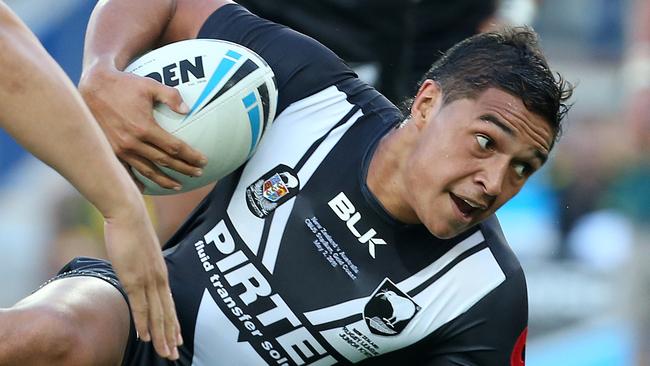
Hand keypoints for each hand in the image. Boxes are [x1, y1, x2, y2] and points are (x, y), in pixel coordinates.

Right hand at [79, 64, 206, 189]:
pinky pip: (125, 172)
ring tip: (178, 185)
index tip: (203, 161)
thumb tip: (187, 110)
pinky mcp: (109, 152)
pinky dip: (136, 182)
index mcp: (144, 128)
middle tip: (198, 174)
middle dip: (184, 169)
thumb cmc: (124, 84)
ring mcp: (120, 150)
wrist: (92, 86)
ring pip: (147, 171)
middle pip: (165, 162)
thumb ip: (171, 96)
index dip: (191, 156)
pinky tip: (146, 188)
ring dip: (164, 180)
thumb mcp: (149, 84)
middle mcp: (132, 143)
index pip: (174, 148)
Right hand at [103, 206, 181, 359]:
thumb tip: (138, 273)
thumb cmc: (131, 229)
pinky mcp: (133, 278)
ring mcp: (147, 279)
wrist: (127, 212)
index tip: (178, 339)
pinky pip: (140, 305)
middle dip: (170, 336)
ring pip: (157, 314)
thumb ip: (143, 266)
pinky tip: (145, 337)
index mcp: (161, 273)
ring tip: (164, 353)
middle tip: (174, 355)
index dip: (174, 323)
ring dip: (160, 336)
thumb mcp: (141, 252)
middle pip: (167, 313)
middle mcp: (159, 278)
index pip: (170, 303)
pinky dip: (143, 323)